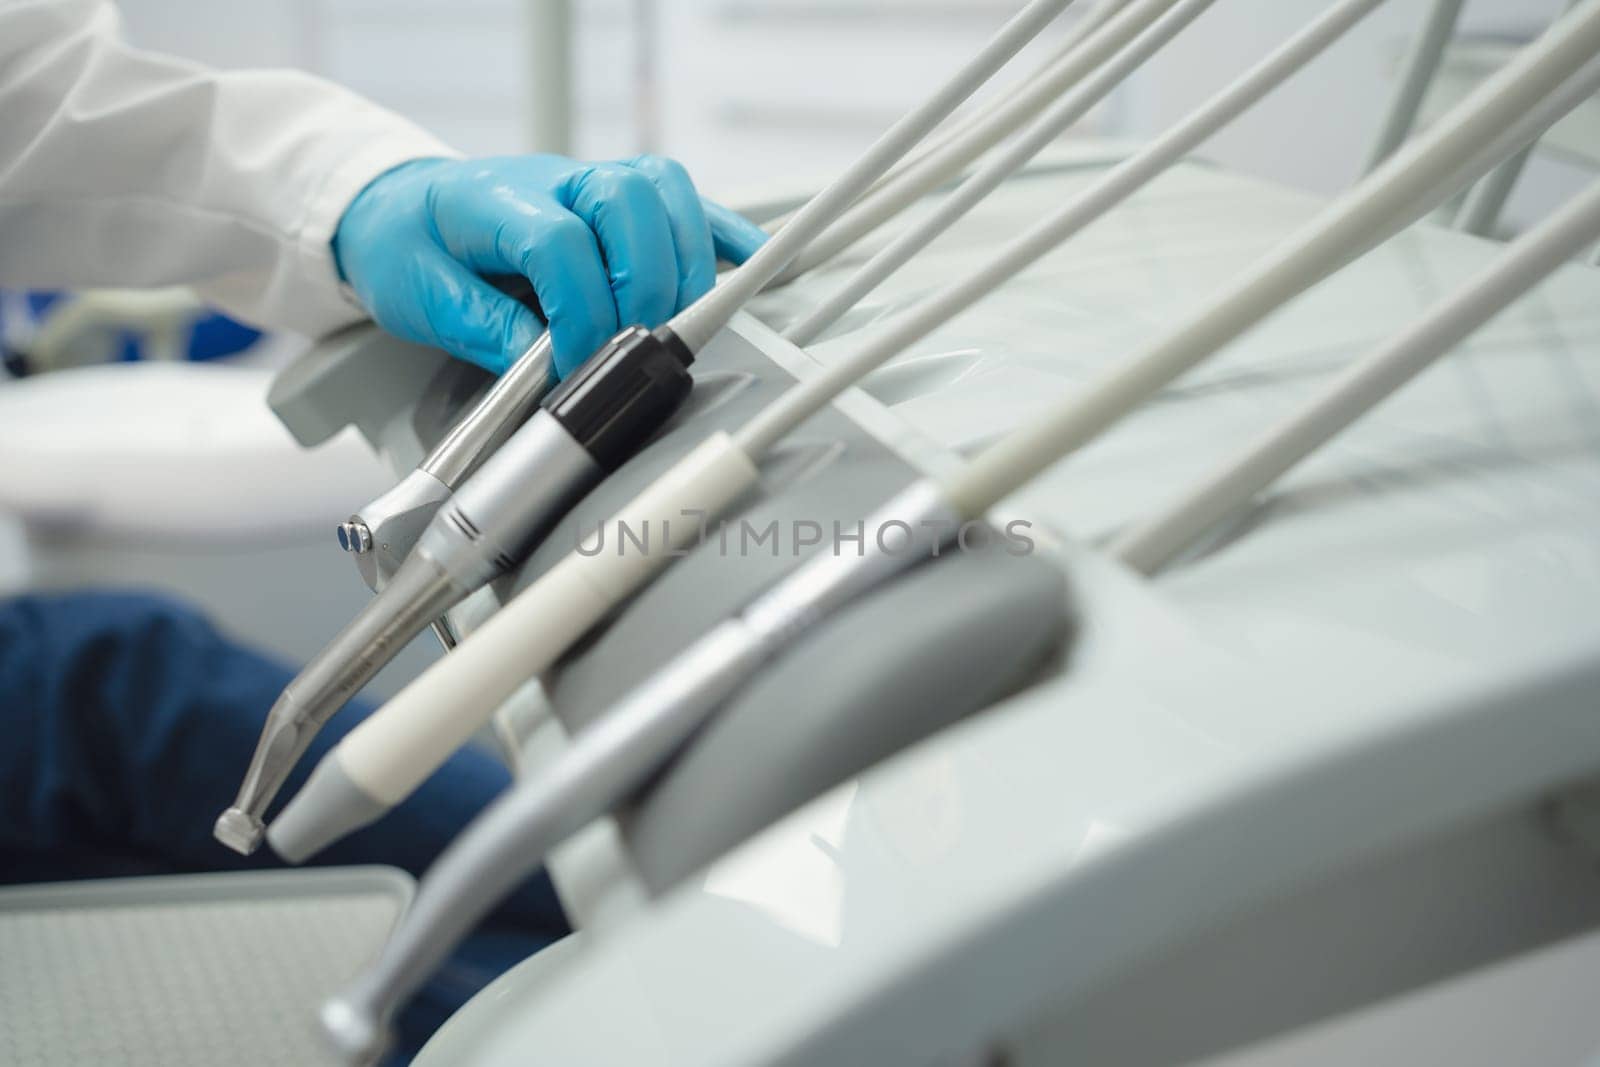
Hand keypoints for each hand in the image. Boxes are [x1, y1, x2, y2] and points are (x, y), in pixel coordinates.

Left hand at [332, 154, 768, 376]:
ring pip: (667, 192)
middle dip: (643, 283)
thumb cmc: (410, 246)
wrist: (401, 208)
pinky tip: (750, 265)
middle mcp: (557, 180)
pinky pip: (689, 204)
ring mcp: (595, 184)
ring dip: (686, 262)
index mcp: (495, 198)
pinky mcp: (624, 202)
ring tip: (674, 325)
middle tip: (630, 346)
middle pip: (629, 200)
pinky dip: (724, 234)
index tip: (574, 366)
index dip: (578, 310)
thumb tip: (546, 365)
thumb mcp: (419, 296)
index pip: (558, 241)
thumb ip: (481, 329)